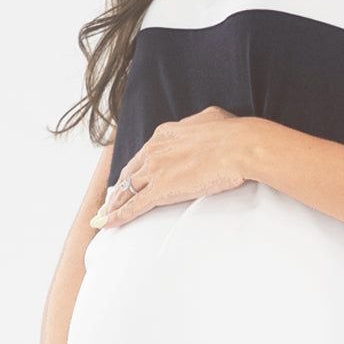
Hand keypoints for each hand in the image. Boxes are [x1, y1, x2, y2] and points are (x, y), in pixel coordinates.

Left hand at [93, 106, 248, 228]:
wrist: (238, 146)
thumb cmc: (232, 133)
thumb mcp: (210, 118)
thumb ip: (197, 125)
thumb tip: (200, 126)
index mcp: (164, 134)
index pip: (142, 155)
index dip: (134, 169)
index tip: (131, 177)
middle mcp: (154, 151)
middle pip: (129, 173)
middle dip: (118, 189)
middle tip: (110, 201)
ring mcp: (155, 171)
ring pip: (127, 190)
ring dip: (114, 205)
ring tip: (105, 216)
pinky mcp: (160, 190)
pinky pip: (133, 207)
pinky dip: (118, 217)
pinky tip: (108, 224)